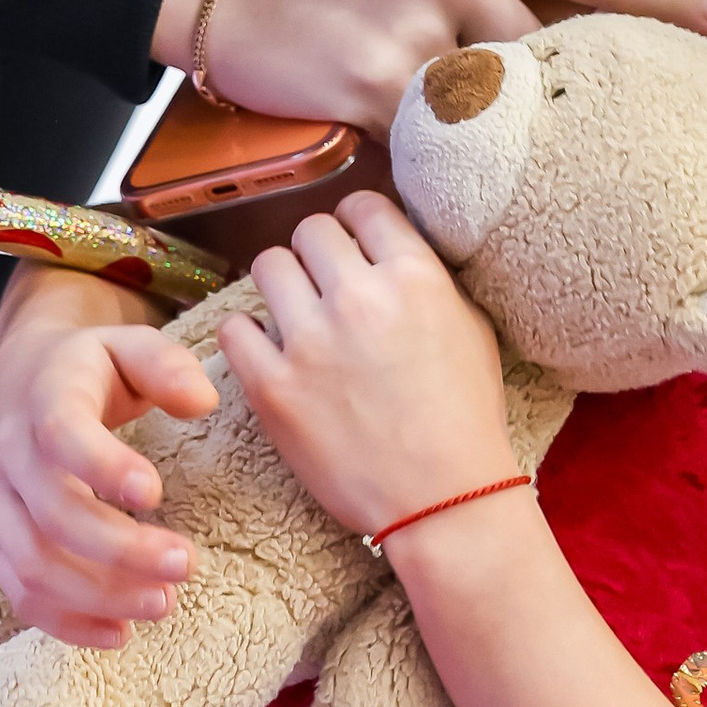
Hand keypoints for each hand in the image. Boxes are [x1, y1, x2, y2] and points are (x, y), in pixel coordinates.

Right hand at [0, 268, 221, 650]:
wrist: (19, 382)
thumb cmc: (87, 369)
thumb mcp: (127, 344)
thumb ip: (166, 365)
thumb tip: (202, 402)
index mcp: (44, 400)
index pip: (62, 437)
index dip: (103, 467)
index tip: (156, 492)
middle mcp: (8, 455)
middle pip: (53, 516)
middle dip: (121, 550)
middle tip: (186, 565)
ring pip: (33, 565)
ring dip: (98, 595)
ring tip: (164, 603)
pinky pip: (19, 594)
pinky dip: (66, 622)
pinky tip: (120, 633)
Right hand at [155, 0, 706, 130]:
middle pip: (556, 47)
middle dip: (588, 92)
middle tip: (638, 127)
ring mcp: (410, 28)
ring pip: (501, 102)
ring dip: (520, 138)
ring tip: (551, 169)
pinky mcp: (370, 88)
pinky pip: (437, 144)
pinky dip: (453, 166)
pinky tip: (468, 189)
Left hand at [214, 192, 515, 540]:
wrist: (444, 500)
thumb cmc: (466, 417)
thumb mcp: (472, 327)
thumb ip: (430, 278)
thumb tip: (391, 246)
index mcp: (414, 276)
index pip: (363, 206)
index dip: (356, 223)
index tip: (354, 245)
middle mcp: (360, 298)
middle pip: (311, 230)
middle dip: (318, 254)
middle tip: (324, 284)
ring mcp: (311, 343)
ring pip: (268, 265)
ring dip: (281, 285)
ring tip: (295, 314)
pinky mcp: (273, 388)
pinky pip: (234, 328)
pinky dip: (248, 335)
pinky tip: (269, 351)